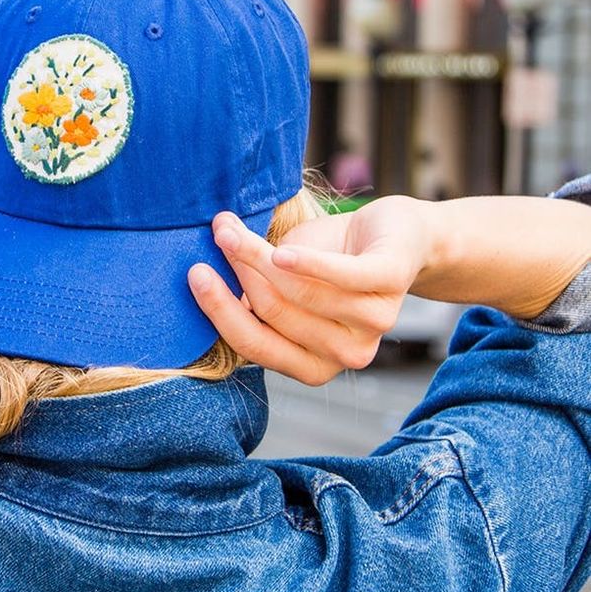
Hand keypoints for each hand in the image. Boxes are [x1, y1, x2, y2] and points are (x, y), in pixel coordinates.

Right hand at [188, 196, 431, 384]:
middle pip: (273, 311)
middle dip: (238, 269)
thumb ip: (254, 297)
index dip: (221, 311)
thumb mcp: (285, 286)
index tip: (195, 274)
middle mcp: (346, 355)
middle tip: (218, 234)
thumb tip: (201, 287)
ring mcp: (373, 323)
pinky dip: (306, 262)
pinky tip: (280, 251)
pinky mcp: (390, 283)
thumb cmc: (331, 261)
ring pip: (298, 290)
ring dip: (259, 254)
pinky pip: (341, 276)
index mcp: (314, 365)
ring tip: (232, 226)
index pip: (255, 346)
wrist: (396, 235)